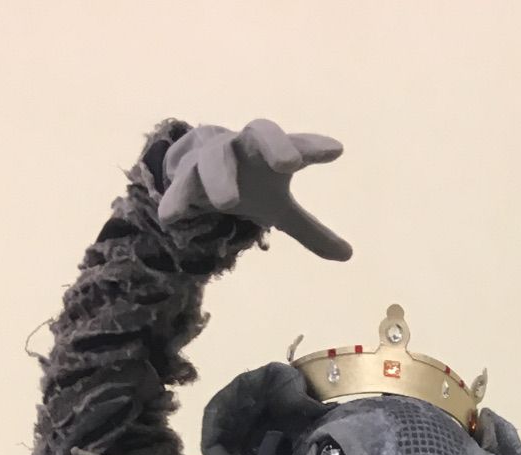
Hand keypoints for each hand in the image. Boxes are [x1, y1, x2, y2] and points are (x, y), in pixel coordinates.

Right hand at [159, 119, 351, 258]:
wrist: (195, 170)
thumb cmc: (247, 184)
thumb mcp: (278, 209)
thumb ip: (310, 230)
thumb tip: (348, 255)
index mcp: (269, 152)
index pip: (295, 144)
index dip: (312, 147)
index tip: (337, 151)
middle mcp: (242, 145)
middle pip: (258, 133)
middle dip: (273, 145)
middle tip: (290, 164)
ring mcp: (210, 155)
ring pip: (214, 158)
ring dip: (221, 177)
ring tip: (227, 203)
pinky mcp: (183, 174)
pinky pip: (179, 185)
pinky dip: (177, 198)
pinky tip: (171, 217)